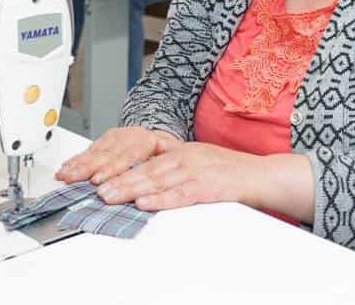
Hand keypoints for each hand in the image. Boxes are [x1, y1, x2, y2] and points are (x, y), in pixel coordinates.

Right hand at [56, 126, 180, 184]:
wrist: (162, 139)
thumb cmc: (167, 155)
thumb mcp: (173, 160)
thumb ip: (165, 169)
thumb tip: (156, 187)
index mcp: (148, 142)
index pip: (126, 156)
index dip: (110, 169)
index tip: (98, 180)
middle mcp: (130, 137)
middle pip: (106, 154)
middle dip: (87, 169)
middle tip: (74, 180)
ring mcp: (118, 137)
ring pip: (95, 151)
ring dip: (77, 165)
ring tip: (65, 176)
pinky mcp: (107, 138)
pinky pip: (89, 150)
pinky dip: (75, 160)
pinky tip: (65, 168)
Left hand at [94, 142, 261, 211]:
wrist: (259, 175)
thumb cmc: (228, 171)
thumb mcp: (197, 160)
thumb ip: (172, 165)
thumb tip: (144, 179)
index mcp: (180, 150)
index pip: (144, 158)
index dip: (119, 166)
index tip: (98, 175)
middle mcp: (185, 157)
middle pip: (145, 169)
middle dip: (118, 179)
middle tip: (96, 189)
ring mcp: (196, 171)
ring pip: (157, 180)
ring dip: (131, 189)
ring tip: (110, 196)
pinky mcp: (207, 187)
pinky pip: (179, 194)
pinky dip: (160, 199)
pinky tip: (144, 204)